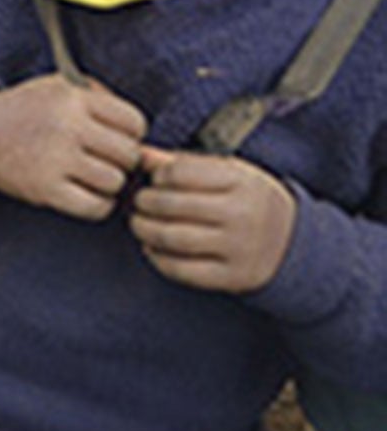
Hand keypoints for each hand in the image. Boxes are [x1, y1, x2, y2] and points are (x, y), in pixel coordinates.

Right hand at [0, 74, 146, 219]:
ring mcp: (55, 159)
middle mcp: (66, 126)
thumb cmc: (27, 111)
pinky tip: (88, 196)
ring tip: (94, 178)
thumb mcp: (58, 86)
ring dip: (110, 184)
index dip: (132, 134)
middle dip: (123, 161)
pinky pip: (95, 207)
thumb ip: (100, 97)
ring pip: (115, 182)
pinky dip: (99, 206)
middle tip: (106, 161)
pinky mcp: (45, 189)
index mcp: (73, 98)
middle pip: (129, 154)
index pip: (134, 123)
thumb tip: (140, 133)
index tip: (115, 139)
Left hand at [130, 149, 296, 293]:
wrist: (292, 242)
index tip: (155, 180)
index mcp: (242, 181)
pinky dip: (157, 258)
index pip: (180, 172)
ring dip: (144, 229)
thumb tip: (139, 154)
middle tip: (139, 202)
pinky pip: (182, 270)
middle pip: (171, 205)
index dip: (158, 175)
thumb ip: (182, 163)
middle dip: (144, 202)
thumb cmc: (247, 199)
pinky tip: (152, 247)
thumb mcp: (227, 172)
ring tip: (139, 223)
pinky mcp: (233, 277)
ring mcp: (239, 248)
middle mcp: (242, 215)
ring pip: (172, 238)